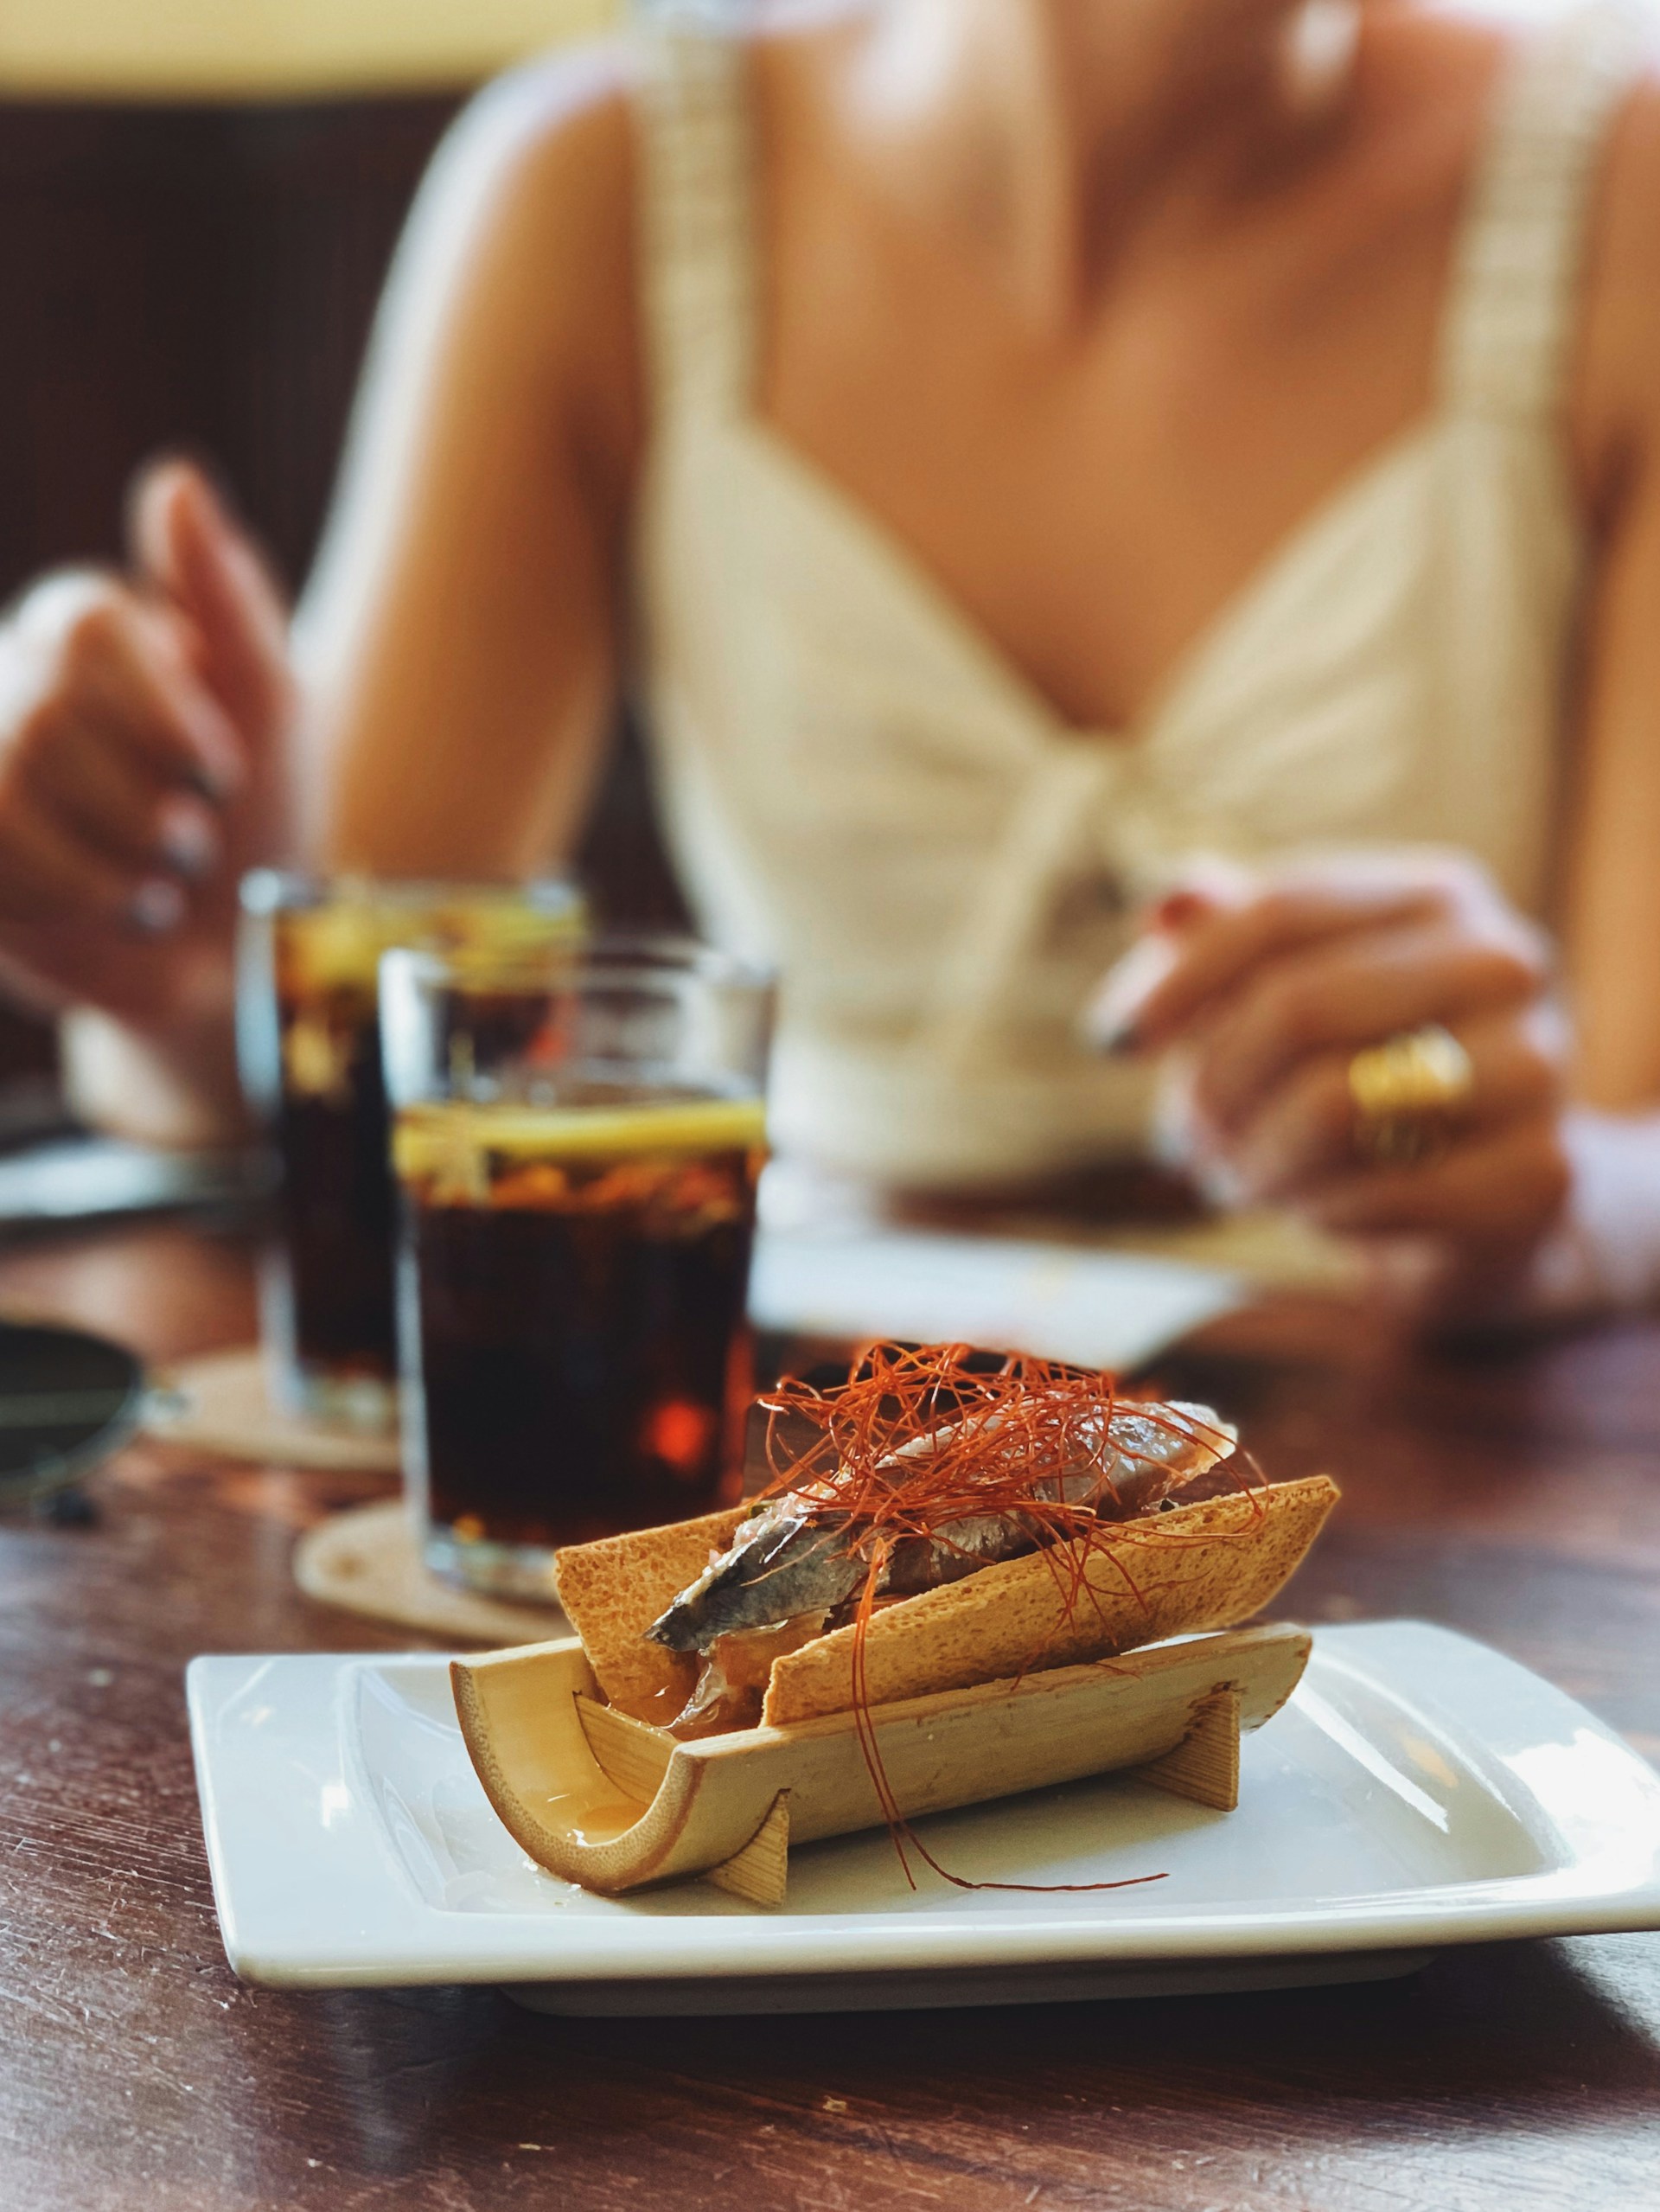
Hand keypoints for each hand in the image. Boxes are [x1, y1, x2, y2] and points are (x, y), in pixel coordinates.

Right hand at [0, 458, 292, 1030]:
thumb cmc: (261, 811)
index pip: (84, 624)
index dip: (160, 712)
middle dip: (144, 803)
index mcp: (87, 630)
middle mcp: (14, 684)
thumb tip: (174, 478)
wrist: (242, 947)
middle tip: (197, 841)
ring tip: (164, 883)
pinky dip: (70, 897)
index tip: (222, 773)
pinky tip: (121, 907)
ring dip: (110, 857)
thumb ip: (225, 593)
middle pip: (47, 719)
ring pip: (5, 789)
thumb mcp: (270, 705)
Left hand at [1084, 854, 1573, 1309]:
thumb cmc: (1366, 1071)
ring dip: (1253, 1157)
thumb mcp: (1293, 992)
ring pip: (1335, 1103)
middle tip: (1182, 1140)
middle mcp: (1503, 962)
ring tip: (1235, 1177)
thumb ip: (1228, 940)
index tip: (1109, 1044)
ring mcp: (1535, 1066)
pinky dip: (1314, 1211)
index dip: (1178, 977)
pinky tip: (1310, 1208)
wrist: (1487, 1197)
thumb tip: (1165, 905)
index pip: (1279, 910)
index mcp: (1438, 894)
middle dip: (1213, 1084)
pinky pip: (1377, 1194)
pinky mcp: (1539, 1173)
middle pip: (1300, 1005)